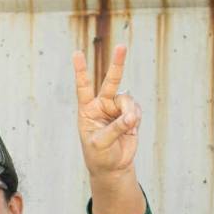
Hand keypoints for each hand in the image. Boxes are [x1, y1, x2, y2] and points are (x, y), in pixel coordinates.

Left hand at [72, 44, 142, 175]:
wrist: (113, 166)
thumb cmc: (99, 155)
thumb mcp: (101, 143)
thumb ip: (115, 128)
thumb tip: (131, 117)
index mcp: (87, 110)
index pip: (83, 88)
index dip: (81, 71)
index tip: (77, 53)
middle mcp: (102, 105)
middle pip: (111, 81)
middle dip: (117, 64)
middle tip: (122, 46)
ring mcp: (116, 108)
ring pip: (128, 100)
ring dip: (130, 112)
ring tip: (129, 126)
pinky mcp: (130, 114)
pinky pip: (136, 110)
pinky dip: (136, 118)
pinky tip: (132, 129)